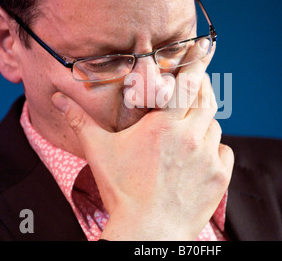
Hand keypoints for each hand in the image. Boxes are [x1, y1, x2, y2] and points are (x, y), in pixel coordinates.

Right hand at [51, 39, 233, 239]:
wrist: (149, 232)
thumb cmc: (123, 192)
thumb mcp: (100, 153)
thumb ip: (80, 122)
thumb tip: (57, 99)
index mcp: (165, 125)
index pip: (187, 83)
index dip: (196, 64)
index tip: (204, 49)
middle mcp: (192, 136)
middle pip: (206, 99)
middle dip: (201, 88)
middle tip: (195, 85)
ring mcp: (209, 157)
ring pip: (215, 125)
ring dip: (205, 121)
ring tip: (191, 127)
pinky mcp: (219, 177)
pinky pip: (225, 151)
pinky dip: (216, 148)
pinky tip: (202, 154)